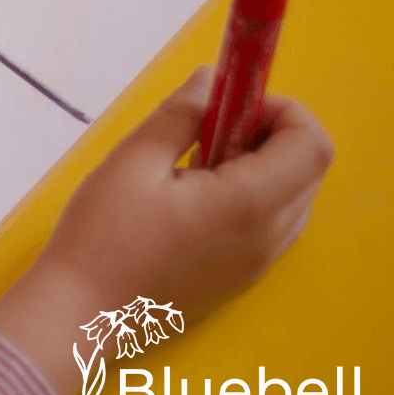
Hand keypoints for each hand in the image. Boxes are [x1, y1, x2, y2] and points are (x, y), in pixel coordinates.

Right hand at [0, 68, 333, 394]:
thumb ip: (181, 114)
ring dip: (260, 167)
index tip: (232, 104)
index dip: (282, 110)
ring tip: (194, 167)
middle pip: (308, 168)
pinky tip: (192, 200)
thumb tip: (211, 79)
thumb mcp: (133, 161)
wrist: (81, 315)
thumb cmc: (100, 238)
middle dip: (269, 134)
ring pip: (292, 197)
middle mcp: (267, 238)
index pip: (311, 143)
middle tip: (208, 130)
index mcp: (248, 205)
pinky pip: (271, 226)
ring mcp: (258, 263)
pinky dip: (250, 198)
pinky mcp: (240, 278)